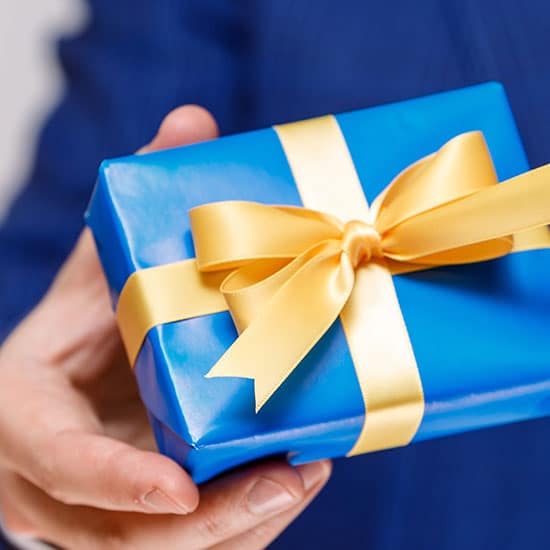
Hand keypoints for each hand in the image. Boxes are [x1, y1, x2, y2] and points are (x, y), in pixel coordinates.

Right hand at [0, 105, 331, 548]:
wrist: (69, 384)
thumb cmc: (81, 330)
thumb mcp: (95, 275)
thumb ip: (135, 210)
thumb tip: (192, 121)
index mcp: (28, 419)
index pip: (56, 465)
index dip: (111, 483)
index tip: (178, 487)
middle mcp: (57, 485)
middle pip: (122, 537)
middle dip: (210, 521)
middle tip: (290, 478)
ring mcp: (99, 517)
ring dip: (240, 528)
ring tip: (306, 477)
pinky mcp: (140, 527)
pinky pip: (194, 548)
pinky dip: (243, 527)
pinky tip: (292, 484)